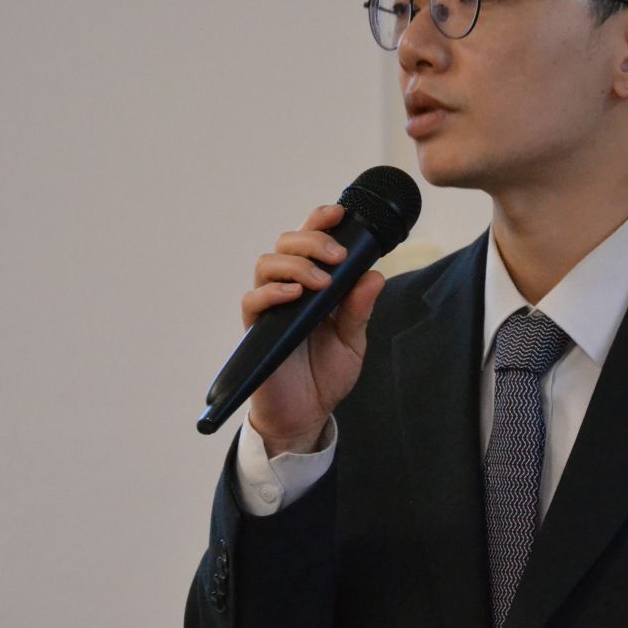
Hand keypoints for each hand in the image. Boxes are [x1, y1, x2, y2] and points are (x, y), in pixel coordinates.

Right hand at [241, 204, 384, 456]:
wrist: (306, 415)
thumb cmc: (325, 375)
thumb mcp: (353, 340)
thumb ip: (360, 309)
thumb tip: (374, 275)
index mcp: (313, 284)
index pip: (309, 241)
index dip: (320, 221)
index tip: (340, 213)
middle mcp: (288, 288)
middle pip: (286, 243)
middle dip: (312, 240)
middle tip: (337, 256)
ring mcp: (270, 307)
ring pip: (267, 263)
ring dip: (296, 265)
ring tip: (321, 282)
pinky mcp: (256, 330)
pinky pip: (253, 300)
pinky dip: (273, 291)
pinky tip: (295, 295)